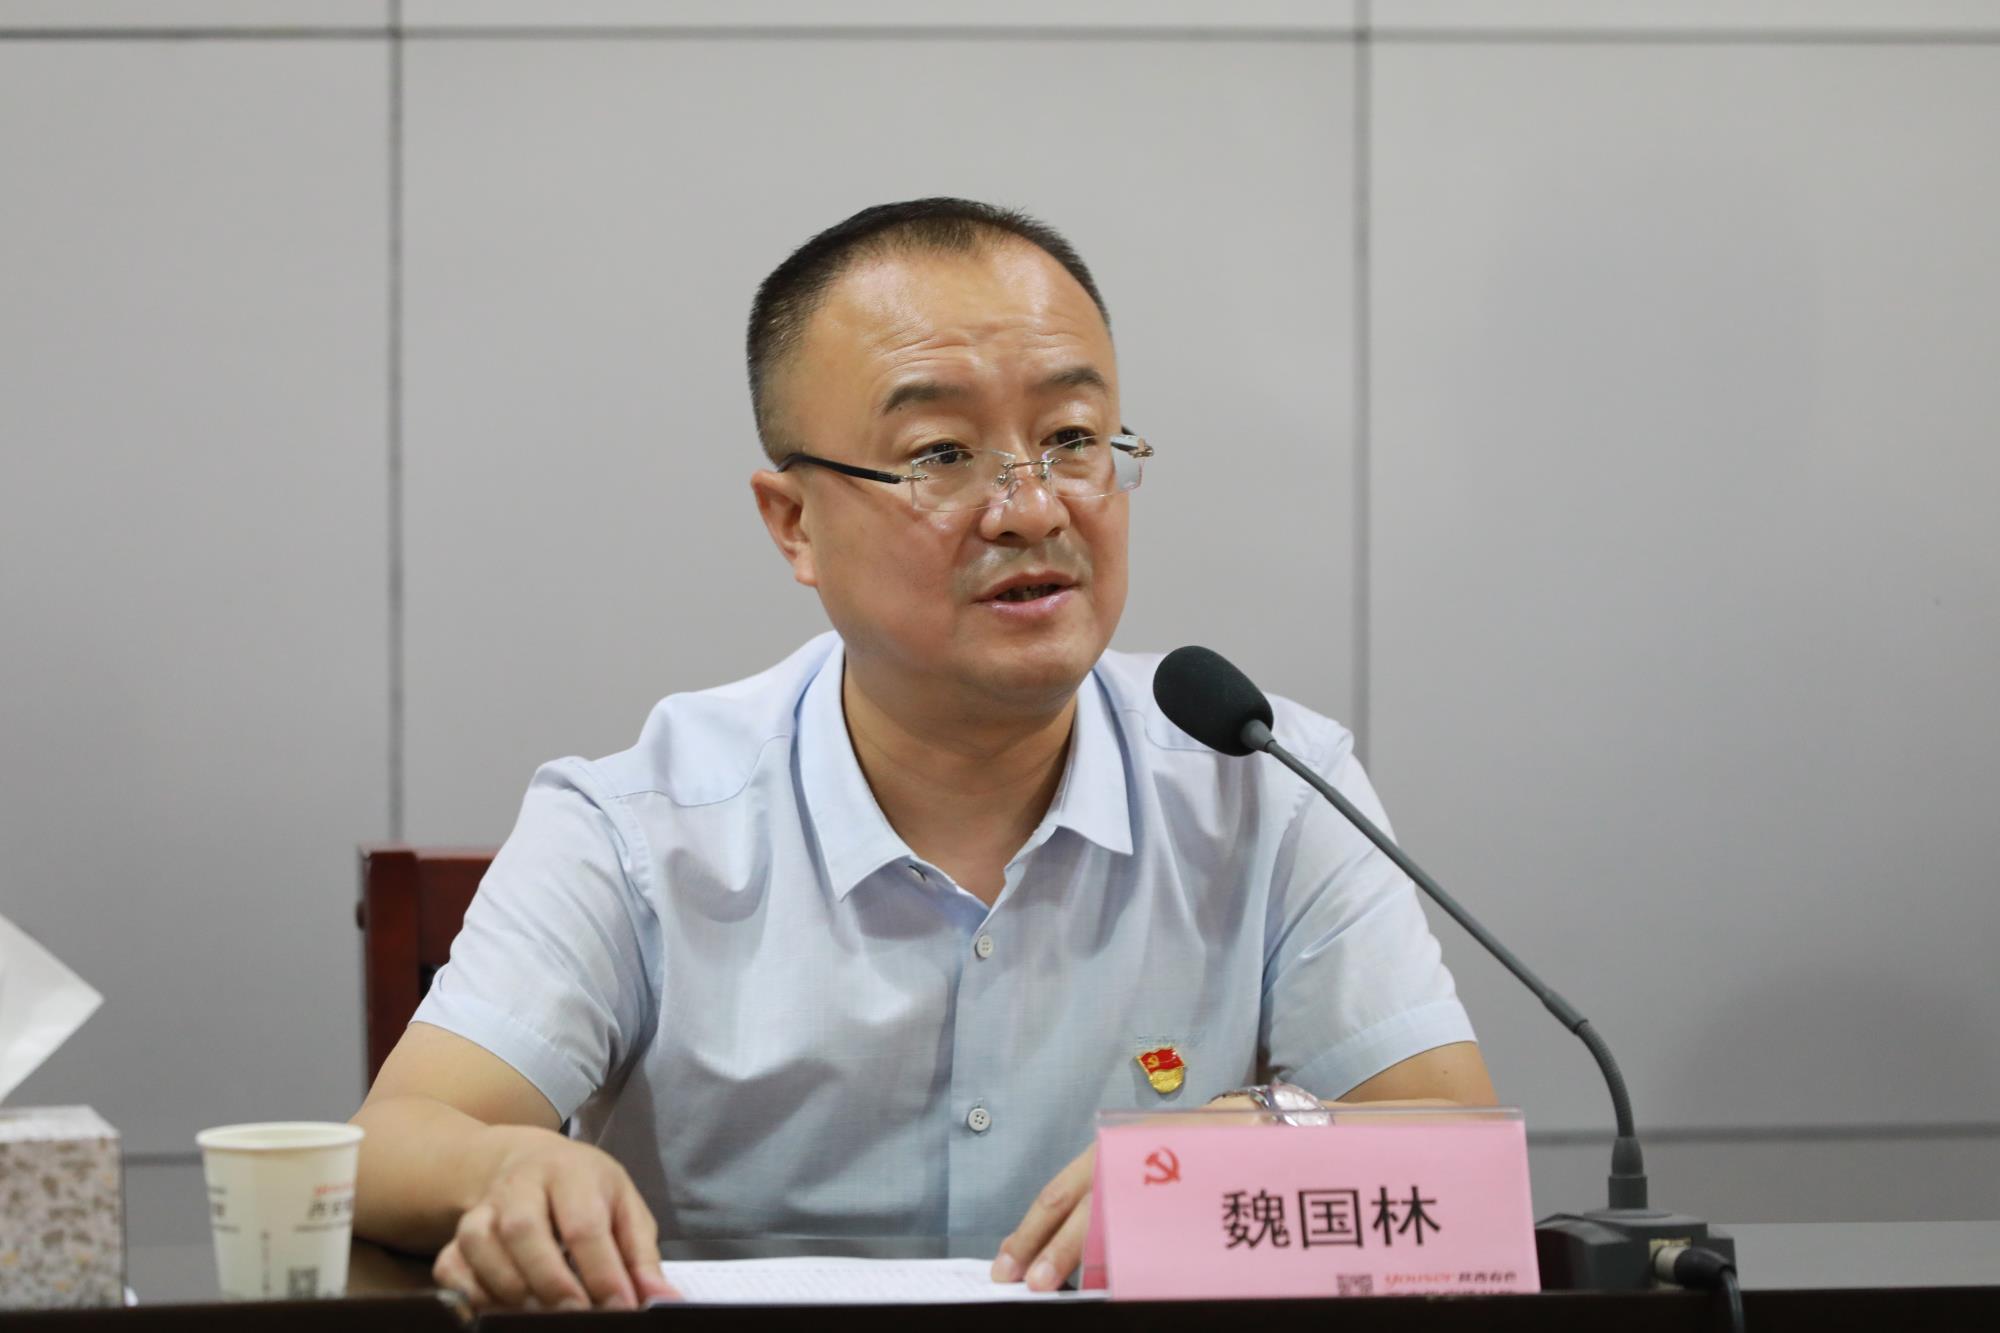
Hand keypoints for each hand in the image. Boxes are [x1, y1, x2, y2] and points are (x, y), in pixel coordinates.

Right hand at [431, 1125, 678, 1311]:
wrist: (524, 1162)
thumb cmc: (584, 1190)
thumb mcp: (623, 1206)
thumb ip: (641, 1255)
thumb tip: (663, 1298)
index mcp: (571, 1172)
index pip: (584, 1224)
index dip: (602, 1273)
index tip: (620, 1308)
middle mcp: (521, 1184)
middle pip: (523, 1230)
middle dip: (552, 1282)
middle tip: (577, 1315)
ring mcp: (484, 1207)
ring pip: (480, 1245)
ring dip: (511, 1289)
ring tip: (542, 1314)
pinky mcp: (457, 1233)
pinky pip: (451, 1266)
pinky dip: (473, 1294)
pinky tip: (503, 1307)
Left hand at [993, 1094, 1261, 1291]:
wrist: (1238, 1122)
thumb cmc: (1173, 1147)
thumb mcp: (1126, 1162)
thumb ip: (1095, 1197)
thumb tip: (1051, 1246)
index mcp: (1103, 1153)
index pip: (1056, 1195)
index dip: (1028, 1230)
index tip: (1006, 1262)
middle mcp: (1122, 1163)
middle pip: (1078, 1212)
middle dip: (1050, 1251)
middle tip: (1028, 1283)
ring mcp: (1152, 1177)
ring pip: (1111, 1224)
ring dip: (1084, 1259)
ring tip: (1058, 1284)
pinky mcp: (1179, 1194)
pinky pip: (1148, 1232)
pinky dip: (1128, 1257)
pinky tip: (1116, 1276)